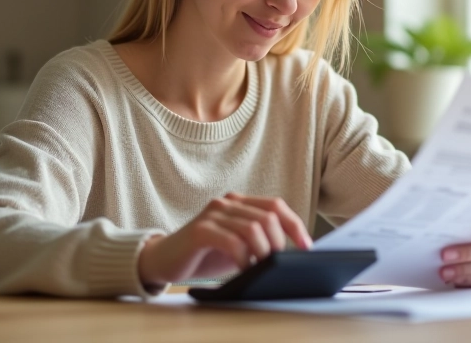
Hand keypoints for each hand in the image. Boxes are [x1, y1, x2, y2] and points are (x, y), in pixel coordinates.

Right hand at [137, 192, 312, 286]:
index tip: (306, 246)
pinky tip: (244, 268)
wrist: (164, 259)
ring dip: (263, 252)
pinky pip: (233, 241)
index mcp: (238, 201)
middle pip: (268, 216)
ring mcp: (213, 213)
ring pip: (254, 228)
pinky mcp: (200, 229)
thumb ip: (258, 242)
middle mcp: (227, 202)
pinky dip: (244, 258)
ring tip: (260, 267)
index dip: (295, 225)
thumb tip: (290, 253)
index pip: (275, 205)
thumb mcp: (238, 245)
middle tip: (275, 264)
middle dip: (278, 243)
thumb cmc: (205, 254)